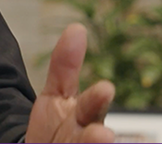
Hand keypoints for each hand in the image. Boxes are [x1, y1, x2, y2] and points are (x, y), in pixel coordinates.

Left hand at [25, 24, 115, 142]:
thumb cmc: (56, 127)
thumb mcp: (56, 96)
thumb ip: (65, 66)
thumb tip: (77, 28)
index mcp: (85, 115)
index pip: (92, 104)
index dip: (98, 98)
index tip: (105, 88)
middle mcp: (88, 135)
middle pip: (93, 136)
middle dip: (96, 137)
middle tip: (103, 134)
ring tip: (101, 138)